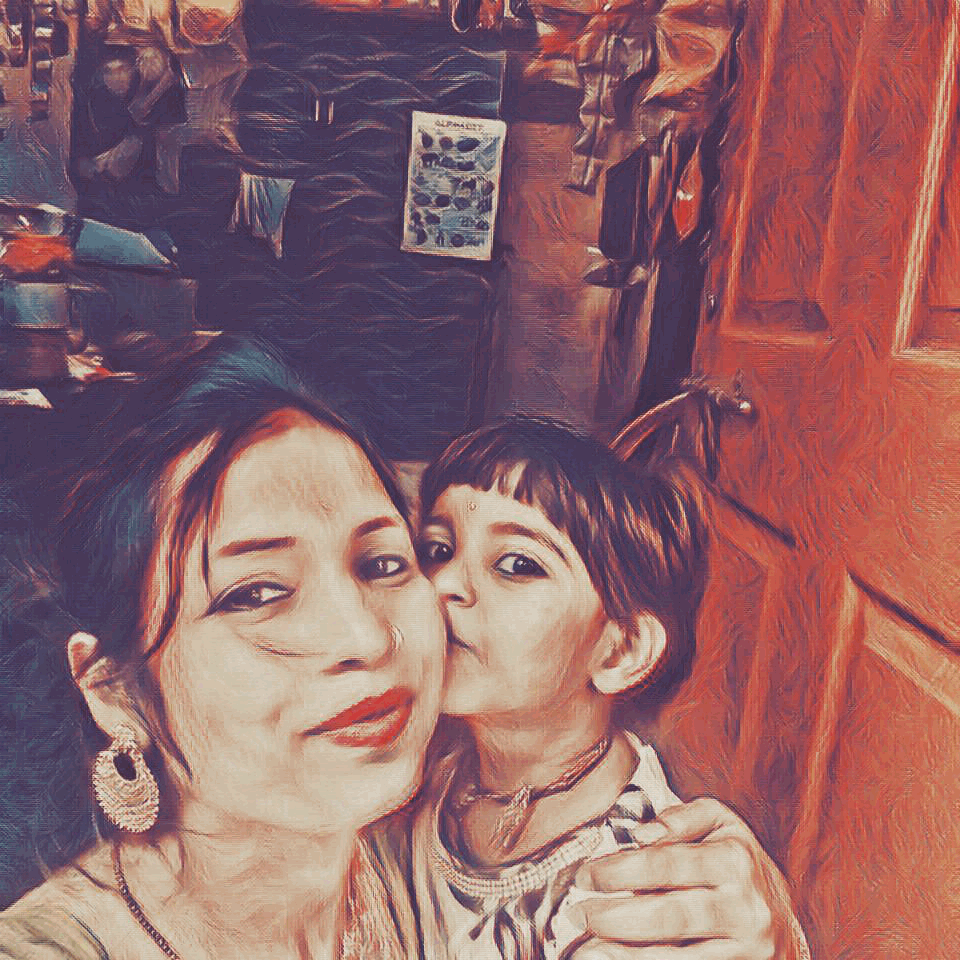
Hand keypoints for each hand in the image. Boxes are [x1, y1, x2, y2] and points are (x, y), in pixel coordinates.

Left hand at [568, 798, 810, 959]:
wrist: (785, 925)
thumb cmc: (740, 868)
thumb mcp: (722, 826)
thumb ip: (682, 818)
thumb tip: (641, 832)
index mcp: (735, 861)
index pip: (665, 864)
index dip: (618, 870)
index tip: (585, 874)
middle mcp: (746, 909)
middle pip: (668, 917)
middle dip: (614, 917)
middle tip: (578, 912)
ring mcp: (748, 952)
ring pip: (676, 959)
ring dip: (624, 955)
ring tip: (587, 948)